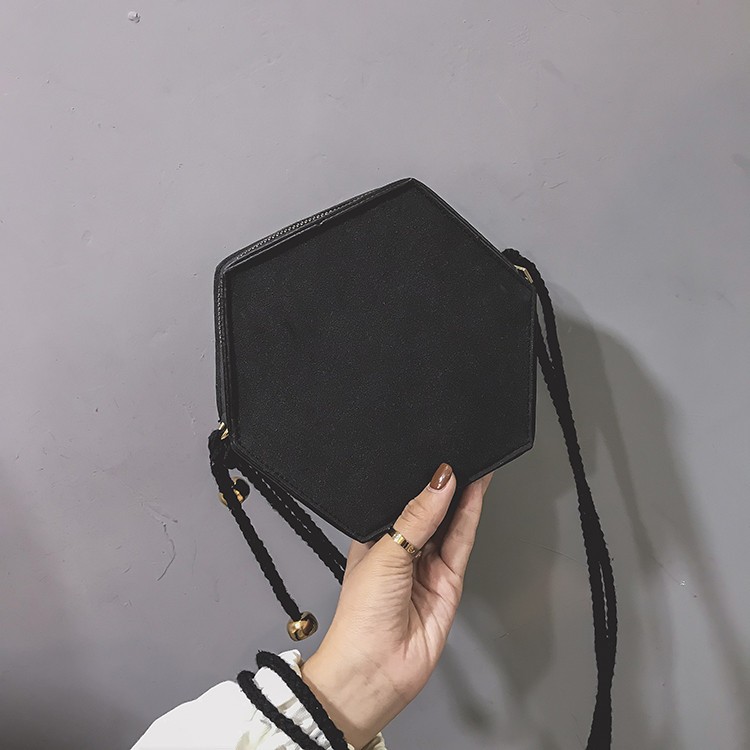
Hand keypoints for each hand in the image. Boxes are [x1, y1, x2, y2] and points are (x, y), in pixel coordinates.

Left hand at [300, 463, 491, 748]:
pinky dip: (469, 517)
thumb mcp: (384, 553)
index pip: (402, 502)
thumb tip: (439, 480)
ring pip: (449, 523)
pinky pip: (461, 543)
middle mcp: (403, 551)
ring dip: (461, 496)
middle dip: (444, 486)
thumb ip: (417, 516)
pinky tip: (473, 493)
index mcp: (376, 540)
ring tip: (472, 463)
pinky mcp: (448, 581)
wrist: (374, 669)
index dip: (418, 481)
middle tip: (458, 453)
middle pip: (430, 511)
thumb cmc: (360, 616)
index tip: (434, 455)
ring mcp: (427, 567)